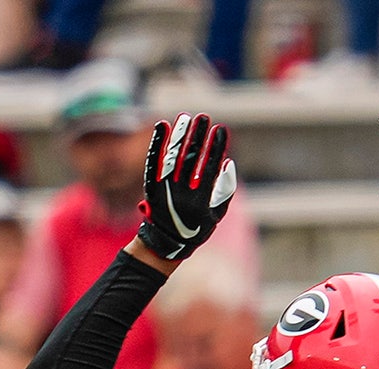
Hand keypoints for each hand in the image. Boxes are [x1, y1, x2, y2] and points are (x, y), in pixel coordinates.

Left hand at [137, 113, 236, 260]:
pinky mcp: (152, 184)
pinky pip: (154, 160)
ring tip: (186, 117)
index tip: (221, 129)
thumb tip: (227, 162)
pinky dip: (158, 143)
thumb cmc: (196, 227)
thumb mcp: (216, 214)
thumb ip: (224, 190)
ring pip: (173, 156)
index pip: (209, 166)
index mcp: (201, 198)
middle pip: (191, 157)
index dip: (216, 147)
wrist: (166, 242)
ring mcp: (165, 188)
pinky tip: (163, 126)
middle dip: (198, 136)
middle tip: (204, 117)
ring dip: (180, 135)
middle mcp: (182, 191)